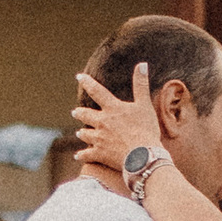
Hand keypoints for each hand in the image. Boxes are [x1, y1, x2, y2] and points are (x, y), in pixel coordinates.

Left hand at [71, 60, 162, 192]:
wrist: (143, 155)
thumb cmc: (146, 129)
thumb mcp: (144, 105)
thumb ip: (141, 84)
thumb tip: (142, 64)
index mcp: (112, 109)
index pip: (97, 91)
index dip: (87, 82)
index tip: (79, 76)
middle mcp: (102, 122)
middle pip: (85, 115)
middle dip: (79, 112)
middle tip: (75, 111)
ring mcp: (99, 139)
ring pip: (85, 134)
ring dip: (82, 133)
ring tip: (79, 132)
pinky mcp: (100, 154)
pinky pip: (86, 155)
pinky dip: (81, 155)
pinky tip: (77, 156)